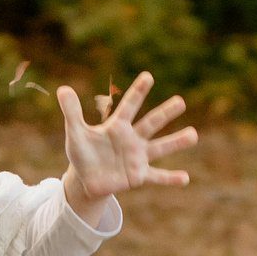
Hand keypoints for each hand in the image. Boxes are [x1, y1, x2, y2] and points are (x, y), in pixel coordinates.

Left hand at [57, 71, 196, 217]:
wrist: (87, 179)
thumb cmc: (83, 153)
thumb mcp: (75, 134)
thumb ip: (72, 112)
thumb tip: (63, 88)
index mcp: (118, 126)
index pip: (129, 106)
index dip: (137, 92)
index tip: (148, 76)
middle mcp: (132, 139)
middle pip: (151, 123)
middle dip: (165, 113)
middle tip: (180, 102)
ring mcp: (138, 157)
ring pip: (160, 148)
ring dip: (176, 142)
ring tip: (193, 135)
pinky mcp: (138, 176)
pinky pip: (157, 176)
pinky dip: (170, 178)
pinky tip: (185, 178)